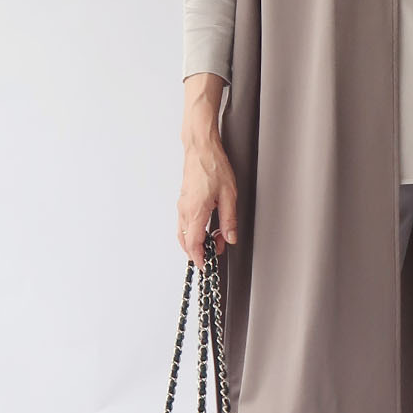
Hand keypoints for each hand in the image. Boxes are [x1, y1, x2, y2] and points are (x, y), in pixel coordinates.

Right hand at [178, 134, 237, 271]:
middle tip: (214, 253)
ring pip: (183, 232)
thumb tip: (230, 238)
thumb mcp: (229, 195)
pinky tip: (205, 228)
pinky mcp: (183, 199)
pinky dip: (192, 230)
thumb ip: (229, 220)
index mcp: (195, 212)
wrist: (201, 148)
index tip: (205, 265)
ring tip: (213, 241)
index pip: (193, 244)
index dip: (199, 258)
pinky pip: (184, 222)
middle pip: (185, 241)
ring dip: (195, 241)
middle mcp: (184, 210)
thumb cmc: (213, 166)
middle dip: (198, 251)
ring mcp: (182, 204)